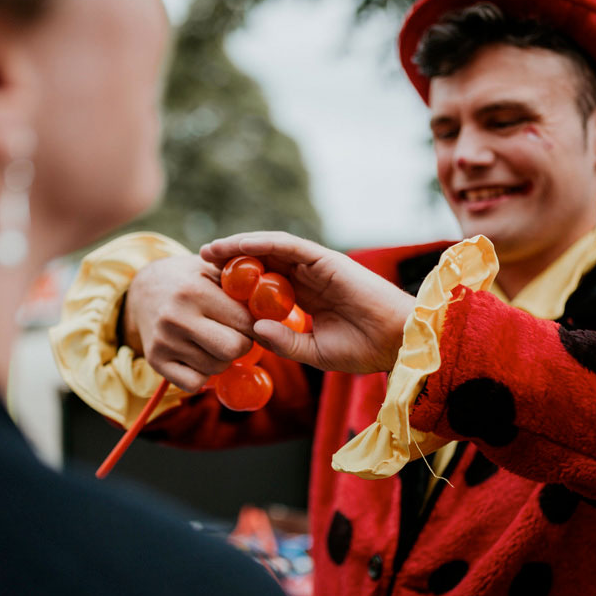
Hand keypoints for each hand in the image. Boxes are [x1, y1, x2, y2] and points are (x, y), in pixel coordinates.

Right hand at [123, 254, 256, 392]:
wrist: (141, 290)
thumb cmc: (188, 279)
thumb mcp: (211, 269)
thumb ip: (241, 286)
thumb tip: (277, 310)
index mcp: (194, 291)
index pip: (245, 321)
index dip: (258, 325)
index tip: (257, 323)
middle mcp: (176, 317)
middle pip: (233, 349)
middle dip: (243, 344)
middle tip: (237, 334)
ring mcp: (163, 342)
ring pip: (216, 368)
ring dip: (222, 359)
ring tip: (213, 340)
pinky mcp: (155, 361)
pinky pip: (194, 384)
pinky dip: (203, 375)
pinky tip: (199, 356)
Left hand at [200, 232, 414, 373]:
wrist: (397, 341)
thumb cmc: (363, 350)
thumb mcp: (313, 352)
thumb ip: (284, 341)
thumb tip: (252, 331)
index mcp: (303, 300)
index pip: (262, 288)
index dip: (235, 286)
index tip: (207, 289)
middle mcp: (307, 279)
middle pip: (261, 264)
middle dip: (229, 262)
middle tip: (198, 263)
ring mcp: (315, 267)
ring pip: (270, 250)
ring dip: (238, 247)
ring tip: (209, 251)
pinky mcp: (324, 258)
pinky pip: (287, 245)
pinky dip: (261, 243)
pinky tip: (237, 245)